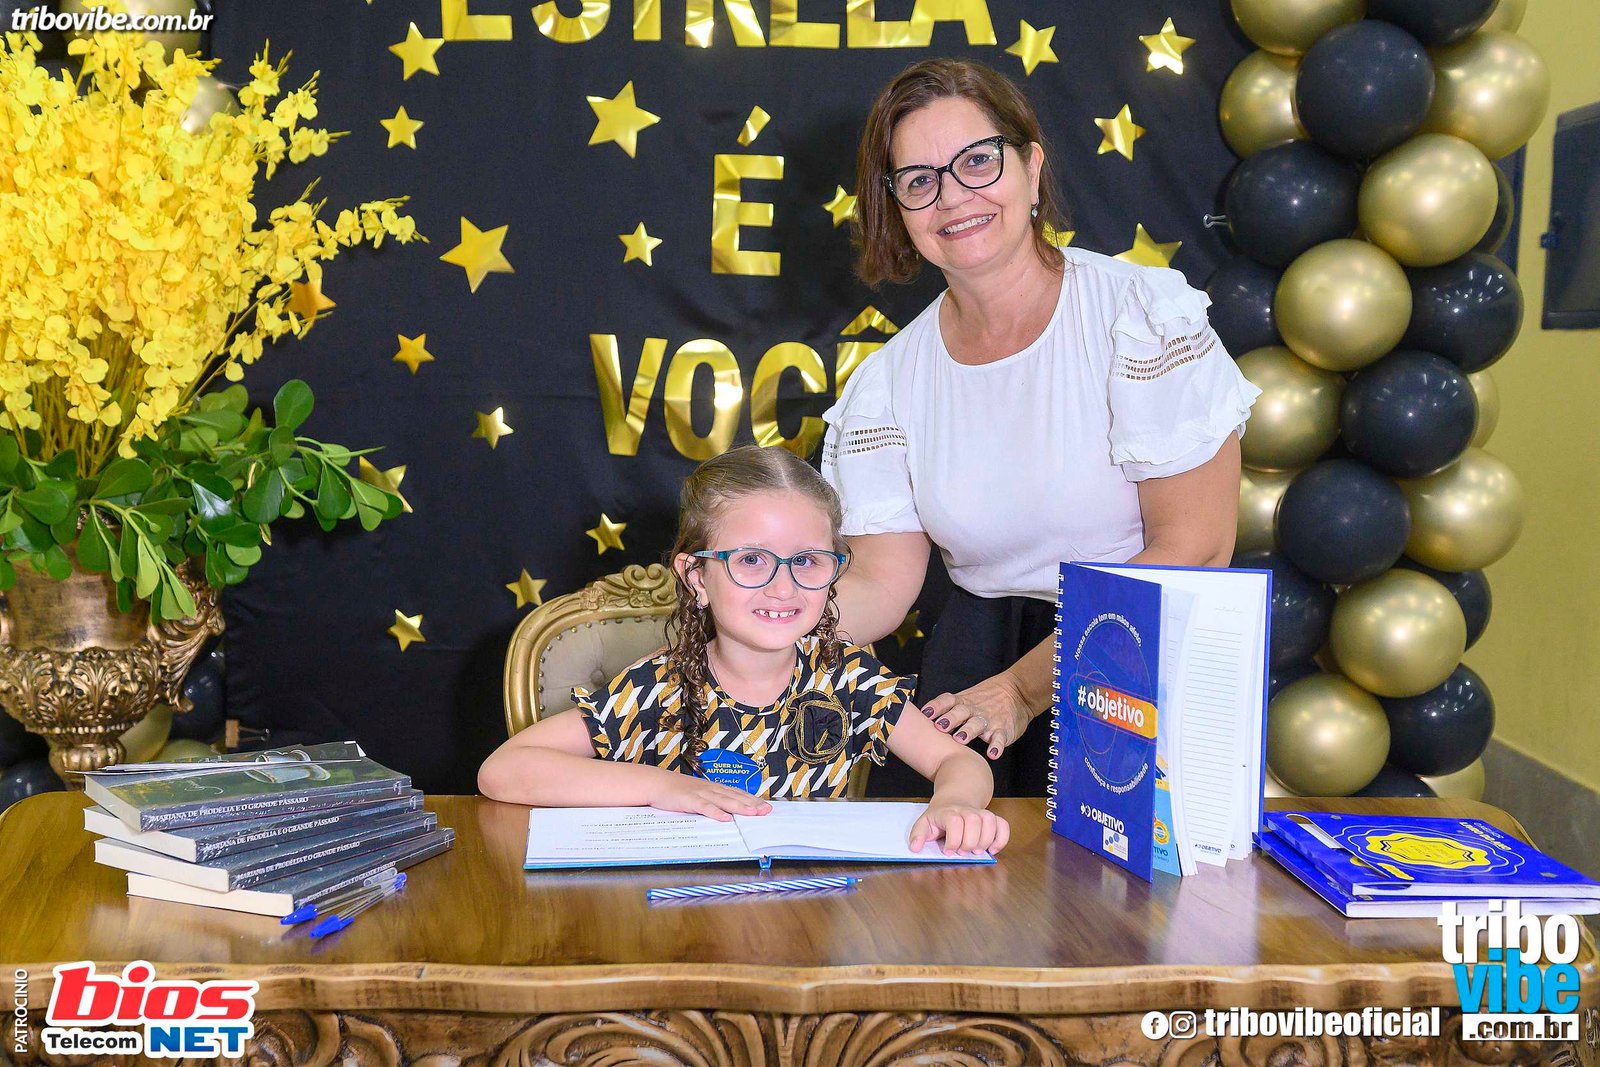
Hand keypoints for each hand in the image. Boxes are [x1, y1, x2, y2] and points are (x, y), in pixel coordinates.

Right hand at [647, 773, 771, 821]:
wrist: (657, 783)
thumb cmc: (677, 791)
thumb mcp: (698, 795)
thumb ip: (712, 801)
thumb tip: (727, 812)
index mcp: (714, 788)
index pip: (738, 793)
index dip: (753, 800)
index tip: (766, 806)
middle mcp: (711, 789)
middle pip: (735, 796)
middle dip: (752, 804)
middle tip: (767, 810)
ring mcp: (700, 793)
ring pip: (724, 800)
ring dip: (740, 806)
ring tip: (753, 813)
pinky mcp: (689, 800)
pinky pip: (705, 807)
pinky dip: (715, 812)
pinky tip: (725, 818)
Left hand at [909, 803, 1009, 855]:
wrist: (954, 799)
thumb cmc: (939, 816)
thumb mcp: (925, 822)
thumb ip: (918, 834)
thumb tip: (915, 848)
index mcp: (948, 811)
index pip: (954, 821)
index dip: (952, 840)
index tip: (948, 851)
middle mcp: (966, 810)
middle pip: (973, 821)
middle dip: (969, 841)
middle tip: (962, 852)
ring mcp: (980, 813)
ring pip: (989, 820)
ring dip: (985, 840)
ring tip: (976, 851)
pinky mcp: (992, 818)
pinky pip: (1003, 825)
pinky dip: (1001, 839)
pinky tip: (992, 849)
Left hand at [921, 673, 1033, 759]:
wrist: (1018, 692)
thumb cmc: (986, 699)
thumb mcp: (967, 698)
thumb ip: (949, 708)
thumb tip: (922, 721)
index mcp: (963, 701)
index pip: (947, 701)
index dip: (936, 706)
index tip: (926, 713)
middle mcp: (974, 710)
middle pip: (960, 712)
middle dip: (950, 719)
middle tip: (940, 727)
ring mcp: (989, 720)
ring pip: (977, 724)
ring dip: (968, 731)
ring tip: (961, 739)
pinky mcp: (1003, 730)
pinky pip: (1000, 738)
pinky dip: (997, 746)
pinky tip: (993, 754)